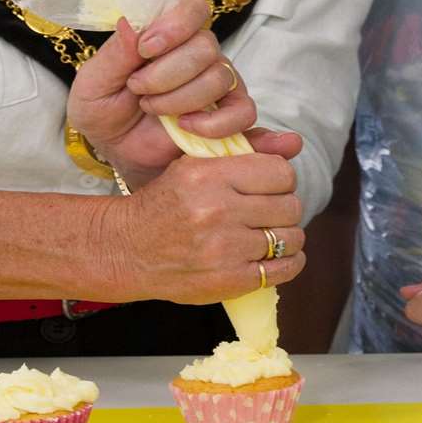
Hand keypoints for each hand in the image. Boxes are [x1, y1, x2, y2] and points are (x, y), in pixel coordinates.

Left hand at [66, 0, 258, 186]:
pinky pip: (242, 111)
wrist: (115, 149)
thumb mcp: (94, 82)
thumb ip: (115, 53)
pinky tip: (186, 126)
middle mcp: (198, 51)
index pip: (192, 8)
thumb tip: (130, 22)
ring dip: (179, 99)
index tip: (146, 48)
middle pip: (205, 46)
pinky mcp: (227, 113)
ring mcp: (217, 82)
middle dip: (165, 73)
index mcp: (168, 31)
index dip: (175, 25)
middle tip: (136, 88)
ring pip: (219, 78)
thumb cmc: (104, 108)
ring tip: (151, 108)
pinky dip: (215, 122)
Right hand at [95, 152, 308, 303]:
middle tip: (269, 214)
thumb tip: (295, 143)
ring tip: (270, 235)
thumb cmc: (165, 203)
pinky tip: (276, 257)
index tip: (271, 188)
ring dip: (287, 237)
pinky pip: (285, 268)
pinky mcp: (229, 280)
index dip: (281, 180)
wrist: (126, 249)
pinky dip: (289, 262)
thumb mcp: (193, 165)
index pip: (281, 172)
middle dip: (284, 209)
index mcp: (209, 175)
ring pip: (291, 237)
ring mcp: (225, 248)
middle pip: (290, 206)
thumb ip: (242, 152)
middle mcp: (218, 210)